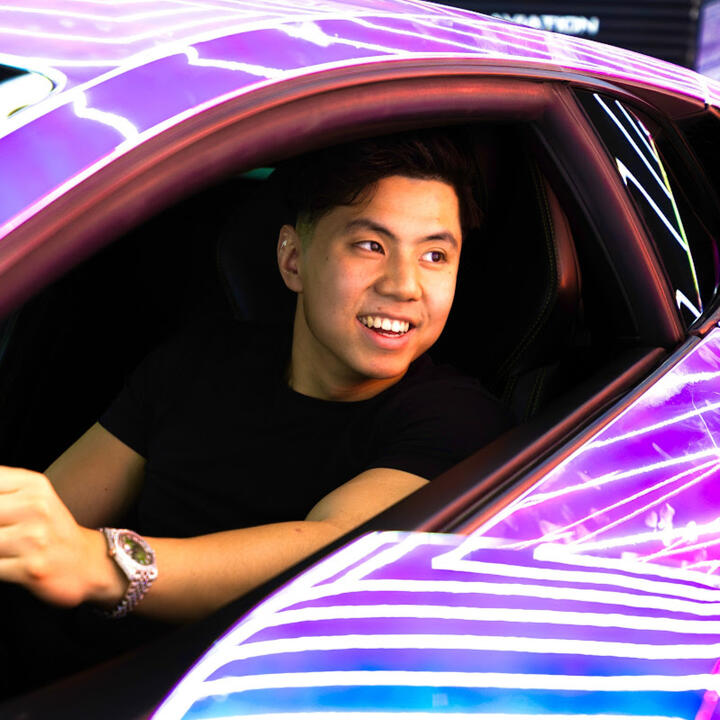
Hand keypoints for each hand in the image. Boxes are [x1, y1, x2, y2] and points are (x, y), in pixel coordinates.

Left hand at [0, 466, 121, 606]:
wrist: (86, 562)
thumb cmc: (52, 529)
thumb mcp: (34, 496)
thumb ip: (2, 488)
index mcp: (33, 485)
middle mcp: (36, 507)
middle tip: (2, 530)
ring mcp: (34, 538)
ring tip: (4, 546)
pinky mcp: (31, 568)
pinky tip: (5, 561)